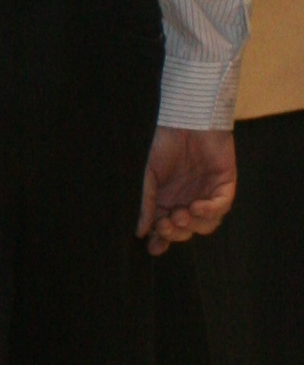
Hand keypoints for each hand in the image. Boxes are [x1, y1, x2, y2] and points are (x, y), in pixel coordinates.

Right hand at [137, 127, 236, 254]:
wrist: (185, 118)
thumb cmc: (163, 143)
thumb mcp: (148, 175)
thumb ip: (147, 202)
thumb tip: (140, 232)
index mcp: (167, 200)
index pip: (166, 228)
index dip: (162, 240)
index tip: (154, 246)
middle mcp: (188, 200)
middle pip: (186, 231)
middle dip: (176, 232)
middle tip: (166, 223)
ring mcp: (207, 194)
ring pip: (206, 225)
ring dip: (193, 224)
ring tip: (180, 213)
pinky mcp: (224, 185)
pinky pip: (221, 206)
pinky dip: (210, 211)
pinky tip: (196, 206)